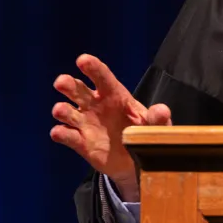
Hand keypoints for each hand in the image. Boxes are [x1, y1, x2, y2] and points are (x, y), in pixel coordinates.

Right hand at [50, 54, 171, 201]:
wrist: (137, 163)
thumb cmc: (145, 135)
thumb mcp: (157, 127)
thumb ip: (159, 119)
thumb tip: (162, 110)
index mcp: (115, 96)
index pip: (102, 78)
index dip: (93, 68)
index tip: (83, 60)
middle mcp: (96, 106)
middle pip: (77, 90)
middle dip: (67, 84)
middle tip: (61, 82)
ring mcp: (85, 123)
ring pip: (66, 111)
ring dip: (61, 110)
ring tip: (62, 110)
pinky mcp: (80, 142)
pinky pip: (65, 135)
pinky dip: (60, 133)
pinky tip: (61, 133)